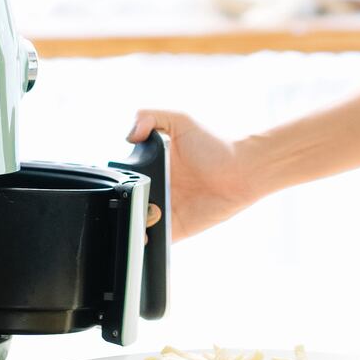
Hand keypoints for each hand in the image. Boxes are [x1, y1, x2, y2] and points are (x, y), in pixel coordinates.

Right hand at [126, 109, 262, 242]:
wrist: (242, 171)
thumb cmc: (215, 145)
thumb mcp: (181, 120)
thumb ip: (149, 116)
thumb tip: (129, 135)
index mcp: (151, 166)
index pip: (123, 177)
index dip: (117, 181)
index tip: (119, 183)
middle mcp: (154, 189)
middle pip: (127, 201)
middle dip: (123, 203)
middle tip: (134, 199)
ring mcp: (163, 210)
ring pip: (136, 222)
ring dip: (132, 223)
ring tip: (142, 215)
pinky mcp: (175, 228)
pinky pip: (154, 240)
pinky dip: (145, 242)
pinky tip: (145, 234)